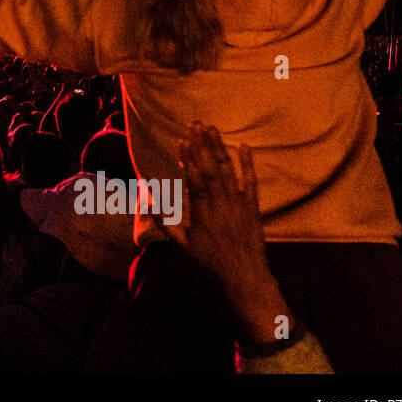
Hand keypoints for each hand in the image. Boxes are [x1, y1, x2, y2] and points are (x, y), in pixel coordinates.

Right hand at [154, 123, 273, 302]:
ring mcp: (238, 204)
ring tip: (211, 128)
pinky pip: (250, 182)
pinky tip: (243, 146)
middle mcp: (220, 204)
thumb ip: (166, 224)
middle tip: (195, 124)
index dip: (187, 157)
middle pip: (210, 168)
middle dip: (201, 144)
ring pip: (227, 170)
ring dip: (219, 148)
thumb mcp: (184, 247)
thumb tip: (149, 204)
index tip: (181, 139)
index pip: (193, 179)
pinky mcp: (253, 207)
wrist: (245, 277)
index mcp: (202, 213)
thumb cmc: (211, 263)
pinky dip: (247, 164)